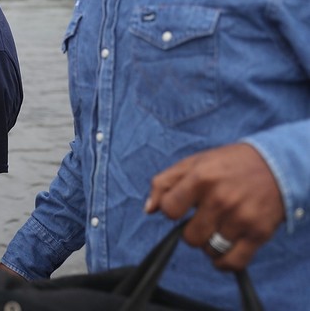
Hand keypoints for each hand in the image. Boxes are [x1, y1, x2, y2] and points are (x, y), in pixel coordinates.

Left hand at [144, 143, 284, 270]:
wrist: (277, 165)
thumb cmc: (229, 164)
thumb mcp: (194, 163)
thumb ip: (165, 183)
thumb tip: (149, 209)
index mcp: (201, 177)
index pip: (170, 210)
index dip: (173, 211)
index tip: (183, 208)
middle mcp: (220, 199)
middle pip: (190, 237)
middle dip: (192, 231)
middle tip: (204, 219)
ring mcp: (241, 217)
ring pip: (210, 249)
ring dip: (210, 244)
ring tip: (218, 228)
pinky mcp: (259, 233)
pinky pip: (233, 261)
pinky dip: (224, 262)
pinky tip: (224, 251)